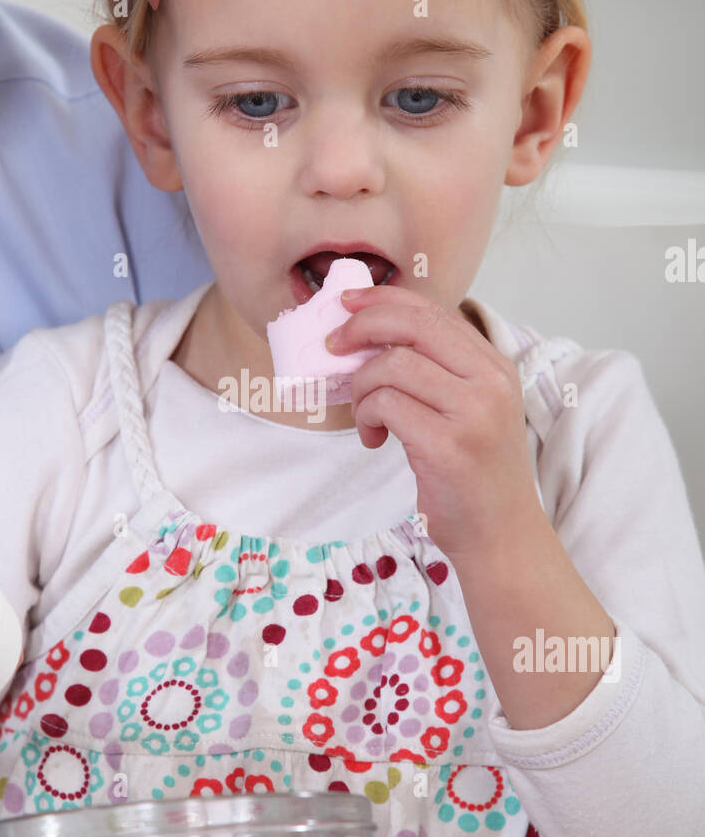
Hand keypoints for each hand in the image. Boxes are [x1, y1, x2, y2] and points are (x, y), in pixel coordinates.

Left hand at [325, 284, 543, 560]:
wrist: (502, 536)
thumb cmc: (476, 475)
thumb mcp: (471, 410)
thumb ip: (437, 372)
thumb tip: (371, 337)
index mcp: (495, 366)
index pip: (433, 311)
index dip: (384, 300)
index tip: (347, 304)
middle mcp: (491, 382)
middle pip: (413, 325)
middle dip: (362, 327)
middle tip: (334, 346)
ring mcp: (473, 413)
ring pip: (393, 365)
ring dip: (362, 387)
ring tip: (367, 416)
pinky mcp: (448, 445)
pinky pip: (386, 405)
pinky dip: (367, 415)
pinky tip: (374, 437)